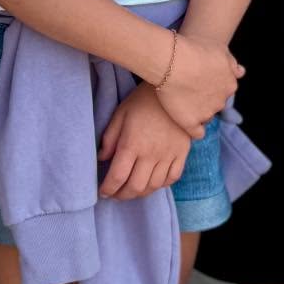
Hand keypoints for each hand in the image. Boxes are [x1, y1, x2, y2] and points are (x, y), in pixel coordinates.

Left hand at [99, 85, 193, 199]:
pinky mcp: (182, 153)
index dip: (108, 188)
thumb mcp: (120, 114)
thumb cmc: (143, 100)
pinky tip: (152, 182)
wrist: (174, 87)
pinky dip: (161, 185)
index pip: (118, 176)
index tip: (102, 192)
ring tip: (131, 190)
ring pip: (154, 186)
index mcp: (132, 144)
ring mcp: (169, 155)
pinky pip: (172, 178)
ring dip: (140, 193)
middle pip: (135, 187)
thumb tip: (102, 159)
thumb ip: (110, 138)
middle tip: (115, 195)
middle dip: (122, 195)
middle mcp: (151, 153)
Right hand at [155, 32, 242, 135]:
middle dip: (205, 99)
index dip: (210, 85)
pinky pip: (197, 133)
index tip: (198, 80)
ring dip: (197, 111)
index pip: (224, 91)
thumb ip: (231, 63)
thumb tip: (241, 73)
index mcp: (230, 84)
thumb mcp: (219, 48)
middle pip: (216, 104)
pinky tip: (184, 120)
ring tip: (180, 100)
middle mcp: (222, 101)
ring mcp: (207, 113)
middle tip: (188, 88)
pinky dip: (193, 128)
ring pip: (206, 117)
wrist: (172, 60)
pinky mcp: (191, 122)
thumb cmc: (193, 49)